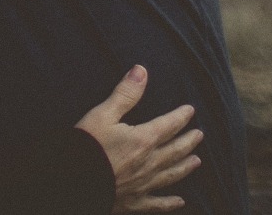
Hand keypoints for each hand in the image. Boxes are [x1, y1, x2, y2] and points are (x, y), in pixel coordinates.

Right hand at [75, 65, 203, 213]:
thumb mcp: (103, 114)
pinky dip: (170, 203)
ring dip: (185, 166)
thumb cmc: (86, 145)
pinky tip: (180, 202)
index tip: (190, 110)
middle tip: (199, 134)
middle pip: (175, 150)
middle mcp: (149, 163)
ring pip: (171, 174)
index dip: (180, 117)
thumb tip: (141, 71)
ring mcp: (143, 184)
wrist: (72, 179)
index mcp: (143, 139)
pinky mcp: (134, 201)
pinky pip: (157, 203)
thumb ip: (125, 94)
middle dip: (188, 140)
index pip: (168, 125)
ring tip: (197, 161)